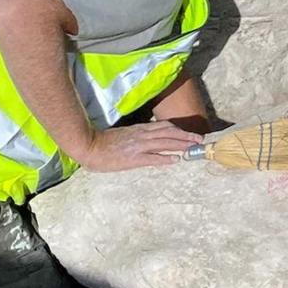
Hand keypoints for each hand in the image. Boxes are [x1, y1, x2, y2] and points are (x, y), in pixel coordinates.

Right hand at [76, 121, 202, 172]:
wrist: (88, 145)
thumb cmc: (103, 142)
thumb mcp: (124, 135)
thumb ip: (138, 136)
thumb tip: (150, 139)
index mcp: (139, 130)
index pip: (164, 127)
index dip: (179, 130)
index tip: (189, 133)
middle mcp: (142, 135)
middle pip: (169, 133)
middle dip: (186, 136)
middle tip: (199, 139)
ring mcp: (138, 146)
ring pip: (165, 143)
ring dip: (181, 145)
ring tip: (193, 148)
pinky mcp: (133, 158)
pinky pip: (153, 157)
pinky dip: (165, 158)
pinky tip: (175, 160)